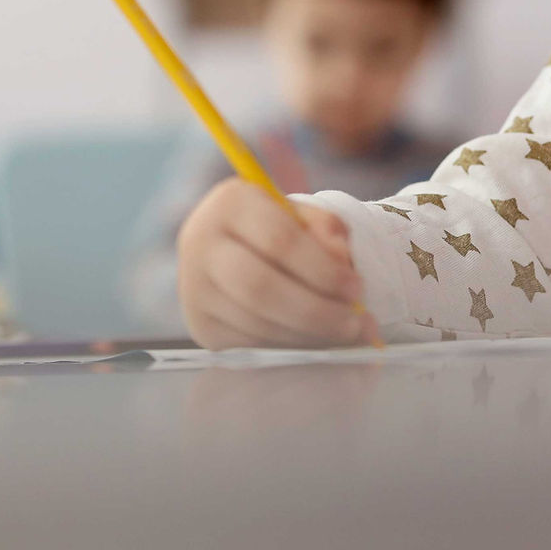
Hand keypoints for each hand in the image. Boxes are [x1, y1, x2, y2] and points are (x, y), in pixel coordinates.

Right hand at [176, 178, 378, 349]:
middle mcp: (200, 241)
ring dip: (307, 335)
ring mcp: (193, 287)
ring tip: (342, 333)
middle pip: (259, 288)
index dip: (323, 270)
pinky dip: (288, 347)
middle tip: (355, 323)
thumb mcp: (306, 216)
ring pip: (255, 322)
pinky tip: (314, 341)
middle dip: (315, 311)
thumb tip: (340, 261)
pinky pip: (249, 344)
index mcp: (231, 202)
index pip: (279, 240)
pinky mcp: (199, 324)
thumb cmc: (281, 229)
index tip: (357, 289)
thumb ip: (328, 230)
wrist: (238, 248)